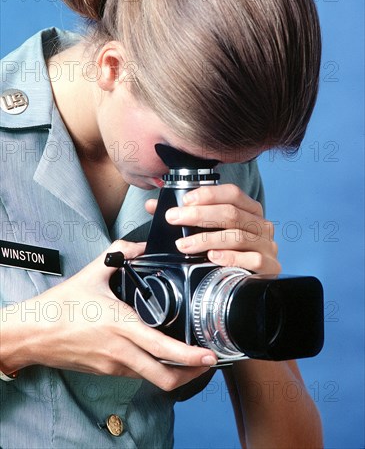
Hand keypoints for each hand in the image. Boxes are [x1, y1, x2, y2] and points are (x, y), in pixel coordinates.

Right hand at [1, 240, 216, 389]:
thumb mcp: (93, 272)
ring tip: (186, 359)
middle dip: (191, 375)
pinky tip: (155, 353)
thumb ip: (120, 253)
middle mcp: (120, 351)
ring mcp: (113, 365)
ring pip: (151, 377)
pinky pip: (136, 373)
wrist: (34, 333)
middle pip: (164, 378)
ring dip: (172, 372)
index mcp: (122, 326)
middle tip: (207, 363)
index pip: (163, 348)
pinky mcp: (106, 370)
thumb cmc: (61, 306)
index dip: (190, 357)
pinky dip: (152, 367)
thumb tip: (140, 245)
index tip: (209, 356)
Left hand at [145, 184, 279, 274]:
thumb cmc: (228, 252)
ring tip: (183, 244)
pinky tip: (212, 257)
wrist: (251, 286)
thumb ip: (183, 216)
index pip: (232, 193)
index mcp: (249, 210)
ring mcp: (267, 246)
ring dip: (207, 239)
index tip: (184, 200)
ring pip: (237, 236)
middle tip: (173, 218)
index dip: (208, 195)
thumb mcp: (207, 231)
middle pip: (231, 213)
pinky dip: (230, 257)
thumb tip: (153, 206)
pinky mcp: (269, 266)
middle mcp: (261, 225)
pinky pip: (252, 259)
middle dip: (199, 215)